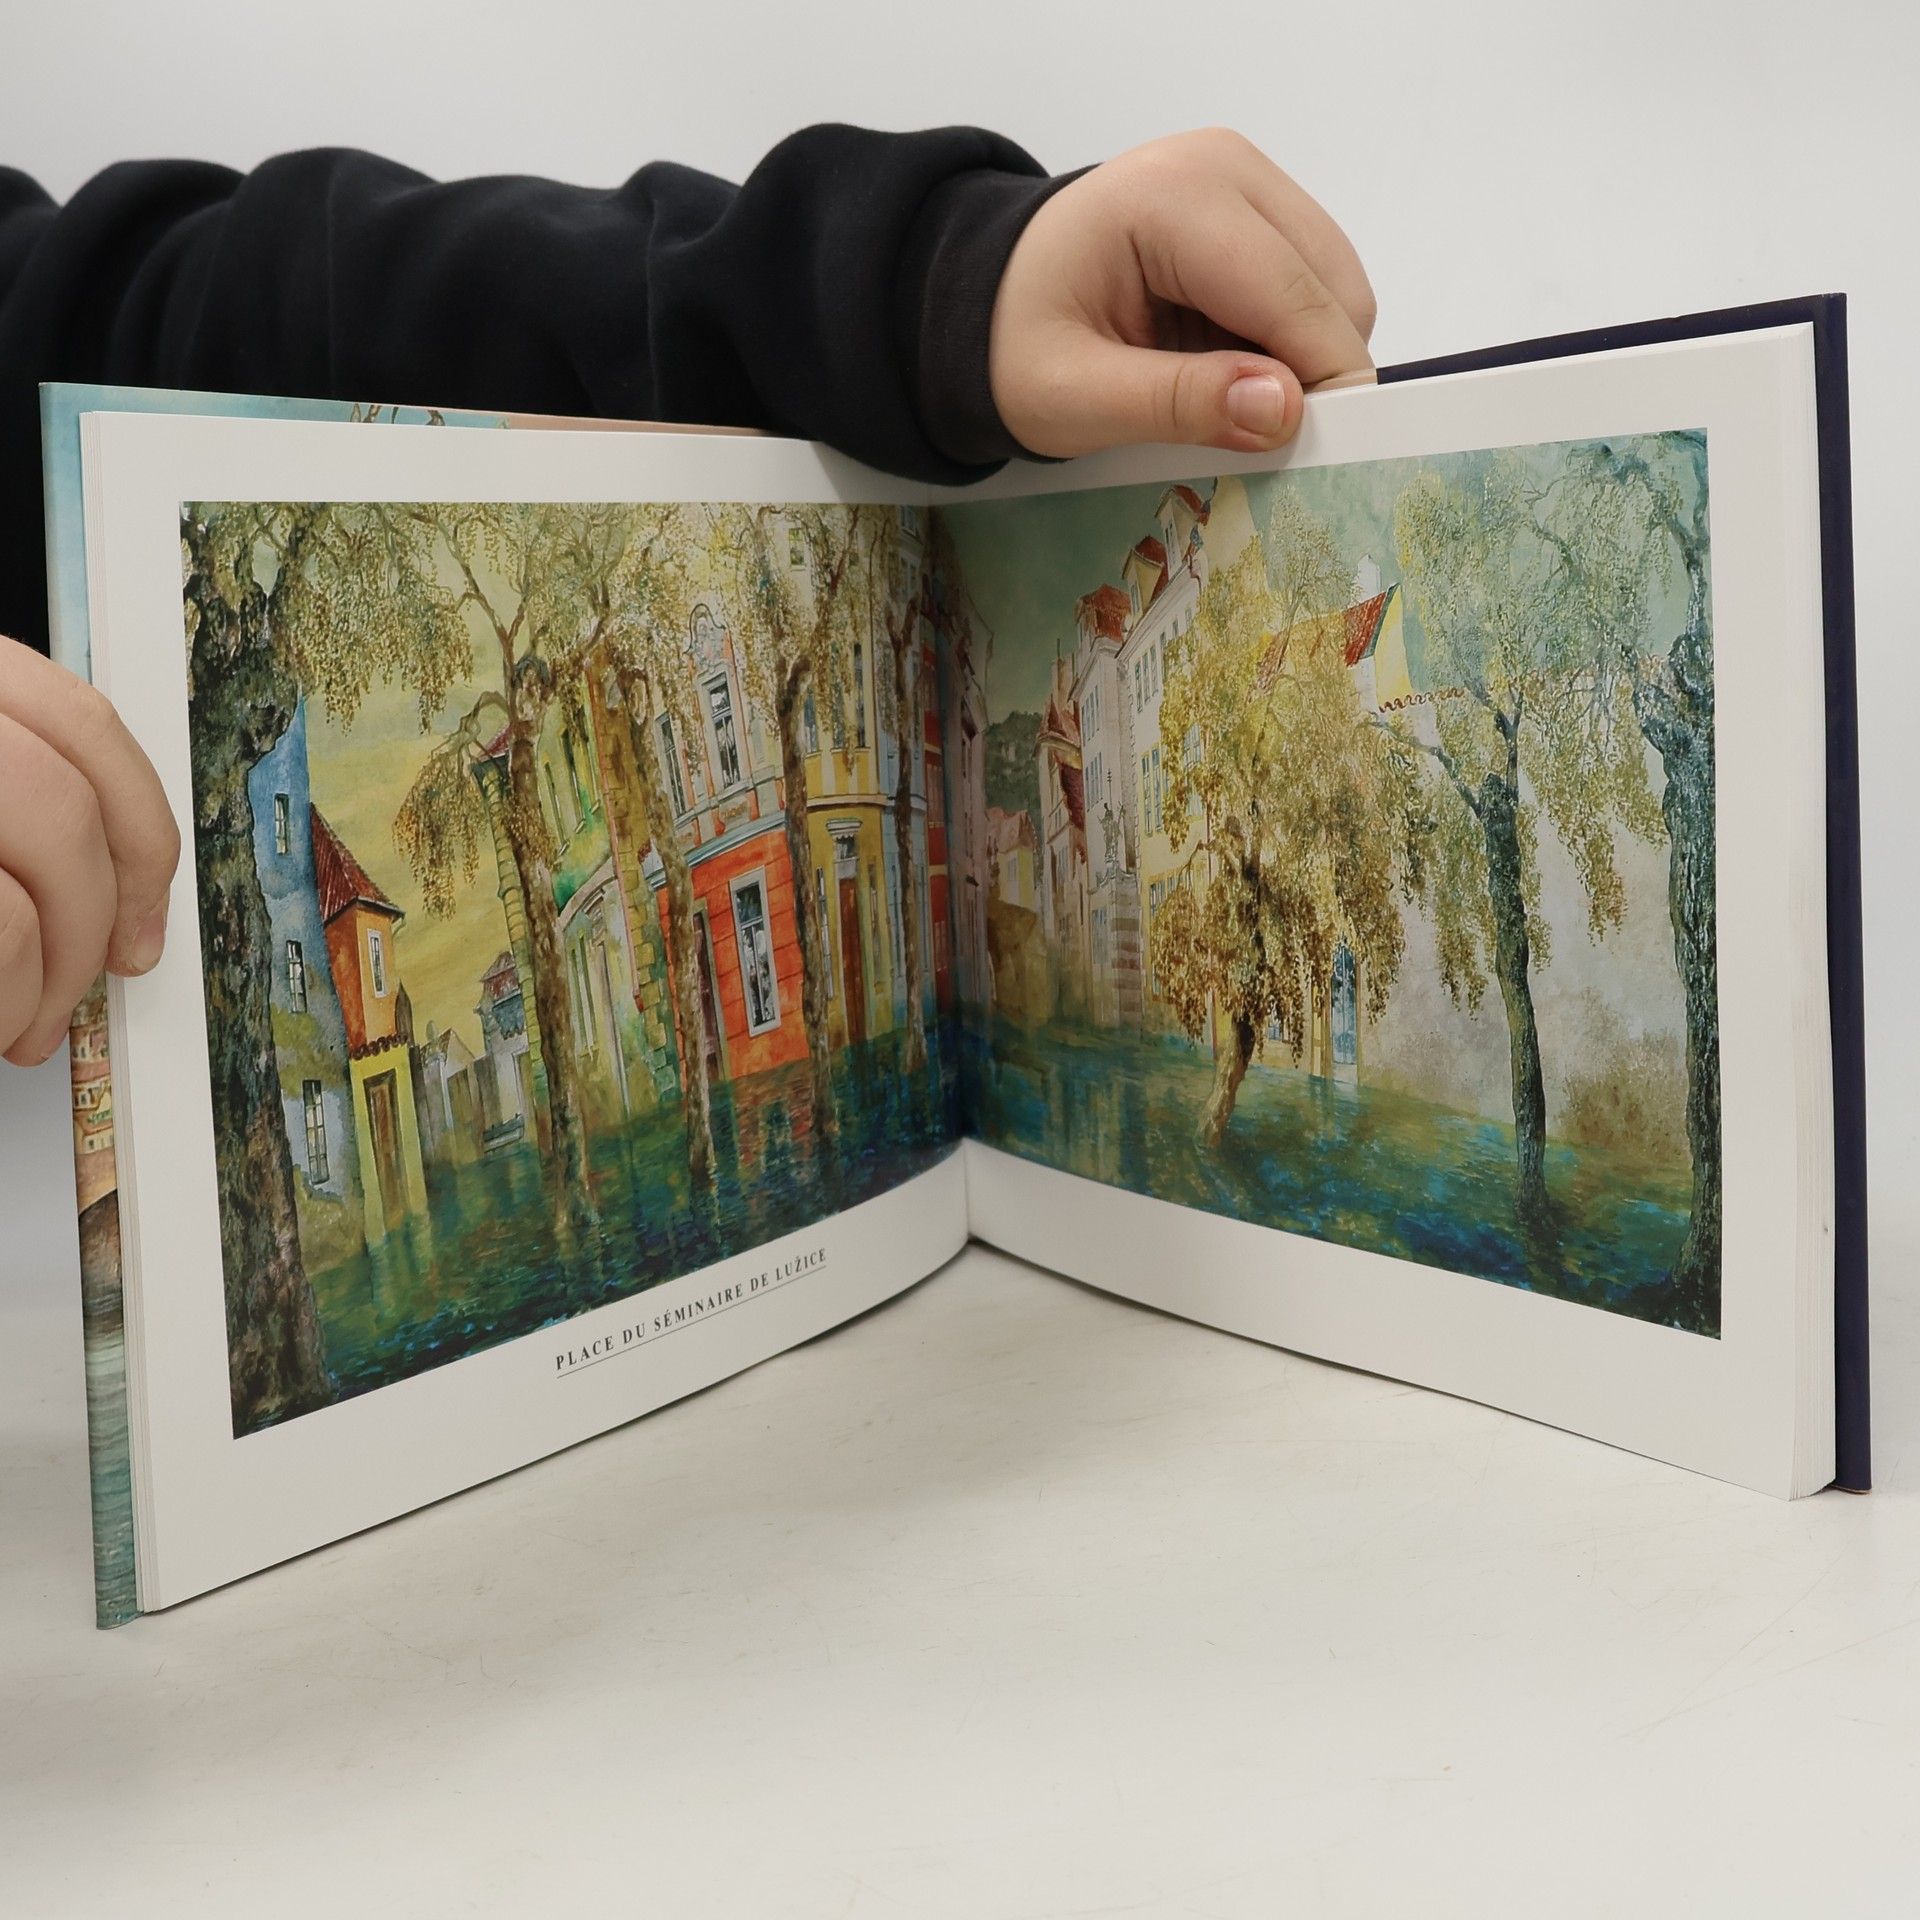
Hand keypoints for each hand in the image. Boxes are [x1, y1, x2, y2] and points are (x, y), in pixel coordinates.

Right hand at [0, 636, 180, 1065]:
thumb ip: (19, 787)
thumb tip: (107, 891)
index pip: (86, 722)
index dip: (140, 827)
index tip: (147, 910)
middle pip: (66, 810)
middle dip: (96, 919)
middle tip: (87, 987)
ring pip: (24, 900)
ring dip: (41, 983)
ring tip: (21, 1024)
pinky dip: (0, 997)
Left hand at [989, 128, 1376, 458]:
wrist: (987, 303)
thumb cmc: (1012, 348)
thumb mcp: (1073, 397)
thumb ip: (1176, 403)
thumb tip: (1284, 410)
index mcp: (1175, 197)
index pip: (1294, 295)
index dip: (1321, 386)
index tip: (1318, 464)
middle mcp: (1226, 167)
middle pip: (1333, 291)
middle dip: (1312, 377)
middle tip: (1252, 441)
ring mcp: (1247, 179)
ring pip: (1336, 291)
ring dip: (1302, 362)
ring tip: (1225, 402)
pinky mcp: (1255, 206)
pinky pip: (1313, 288)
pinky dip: (1288, 344)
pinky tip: (1228, 370)